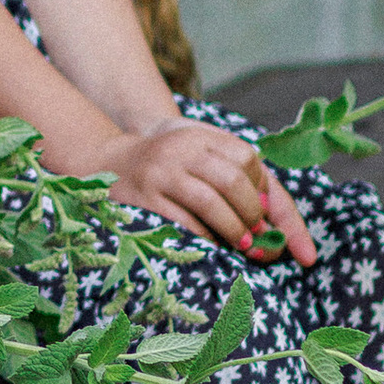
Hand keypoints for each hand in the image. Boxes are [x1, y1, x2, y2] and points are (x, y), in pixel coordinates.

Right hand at [94, 118, 315, 264]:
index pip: (248, 160)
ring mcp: (161, 172)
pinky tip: (213, 247)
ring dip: (234, 230)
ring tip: (243, 246)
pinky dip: (206, 239)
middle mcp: (181, 148)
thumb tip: (274, 222)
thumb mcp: (200, 157)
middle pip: (233, 181)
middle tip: (258, 238)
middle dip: (252, 215)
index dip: (266, 193)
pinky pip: (184, 223)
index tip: (271, 220)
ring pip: (210, 202)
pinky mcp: (144, 198)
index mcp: (202, 135)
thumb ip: (238, 179)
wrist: (108, 162)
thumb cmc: (169, 168)